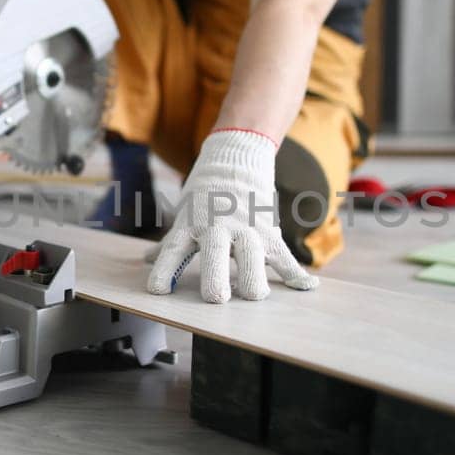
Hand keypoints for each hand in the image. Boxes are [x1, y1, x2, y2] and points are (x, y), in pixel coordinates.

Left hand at [147, 129, 319, 303]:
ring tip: (256, 295)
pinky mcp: (268, 231)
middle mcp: (216, 228)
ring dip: (255, 280)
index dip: (165, 271)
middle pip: (215, 256)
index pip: (173, 249)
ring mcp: (245, 230)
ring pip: (252, 259)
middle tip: (216, 298)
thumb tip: (147, 260)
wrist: (236, 156)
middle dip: (216, 280)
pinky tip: (307, 287)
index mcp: (191, 226)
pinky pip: (284, 256)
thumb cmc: (206, 193)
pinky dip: (296, 273)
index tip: (158, 290)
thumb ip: (170, 242)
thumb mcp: (184, 214)